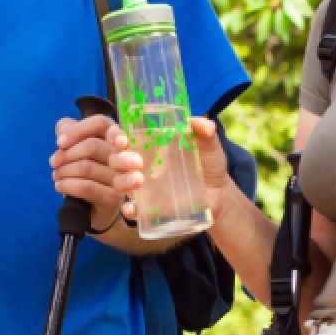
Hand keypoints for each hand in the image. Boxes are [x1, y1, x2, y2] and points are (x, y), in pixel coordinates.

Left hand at [51, 114, 125, 231]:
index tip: (60, 142)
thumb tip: (63, 131)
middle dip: (65, 154)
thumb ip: (69, 130)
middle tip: (53, 162)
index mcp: (116, 138)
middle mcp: (124, 156)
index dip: (78, 130)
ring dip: (63, 171)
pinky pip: (87, 187)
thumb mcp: (76, 148)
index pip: (101, 124)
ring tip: (56, 176)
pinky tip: (59, 186)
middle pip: (92, 145)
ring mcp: (122, 178)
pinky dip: (68, 185)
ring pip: (86, 167)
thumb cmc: (87, 173)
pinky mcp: (114, 198)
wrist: (95, 208)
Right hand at [111, 116, 229, 220]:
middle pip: (116, 159)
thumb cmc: (209, 163)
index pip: (122, 136)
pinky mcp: (150, 206)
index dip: (115, 136)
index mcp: (149, 144)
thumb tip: (206, 125)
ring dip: (123, 181)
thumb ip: (206, 132)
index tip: (122, 139)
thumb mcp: (208, 145)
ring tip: (138, 180)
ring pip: (119, 182)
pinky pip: (132, 209)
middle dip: (120, 159)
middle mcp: (141, 163)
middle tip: (137, 161)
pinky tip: (134, 208)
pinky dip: (129, 209)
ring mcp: (143, 186)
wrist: (220, 193)